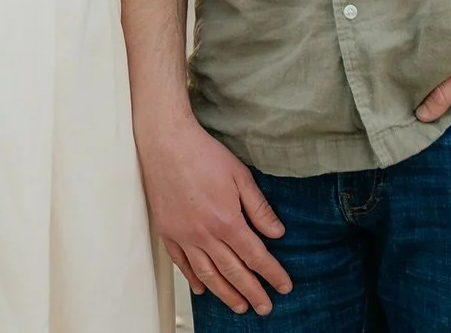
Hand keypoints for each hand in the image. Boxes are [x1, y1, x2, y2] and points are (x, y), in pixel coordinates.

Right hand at [137, 110, 290, 315]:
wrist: (166, 142)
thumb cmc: (203, 154)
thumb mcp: (240, 175)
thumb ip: (259, 208)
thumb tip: (277, 233)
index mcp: (226, 220)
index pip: (255, 256)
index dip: (272, 274)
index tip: (284, 287)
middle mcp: (205, 235)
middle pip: (233, 272)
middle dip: (252, 292)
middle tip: (264, 307)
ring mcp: (184, 236)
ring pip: (208, 275)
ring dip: (226, 294)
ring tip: (239, 306)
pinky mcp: (168, 232)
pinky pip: (182, 263)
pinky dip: (193, 279)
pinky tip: (202, 288)